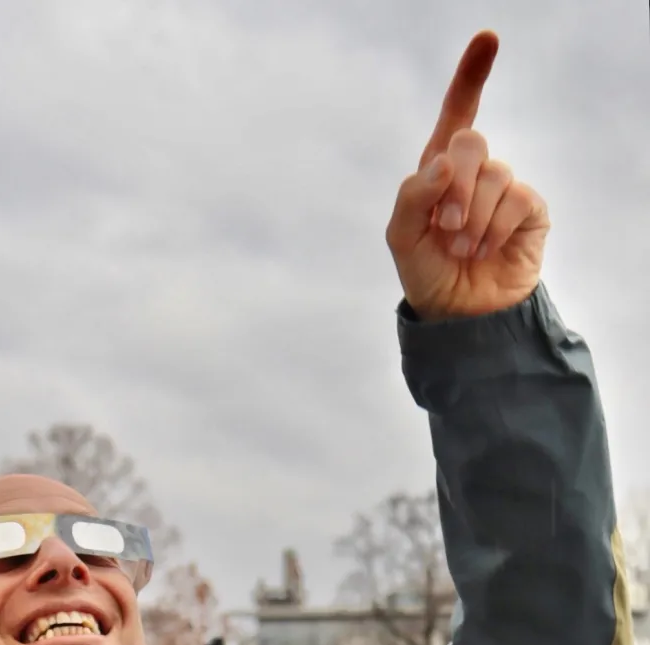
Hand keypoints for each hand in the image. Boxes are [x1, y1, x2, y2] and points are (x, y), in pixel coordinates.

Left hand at [386, 32, 549, 320]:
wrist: (457, 318)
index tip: (489, 39)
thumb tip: (444, 162)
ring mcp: (504, 190)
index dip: (471, 76)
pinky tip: (485, 250)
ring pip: (494, 174)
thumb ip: (412, 197)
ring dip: (473, 217)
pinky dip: (495, 228)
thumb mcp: (402, 239)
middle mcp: (474, 174)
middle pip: (471, 142)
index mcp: (439, 171)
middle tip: (447, 227)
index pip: (456, 115)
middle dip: (455, 186)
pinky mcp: (529, 211)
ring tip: (463, 249)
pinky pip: (516, 198)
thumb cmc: (427, 274)